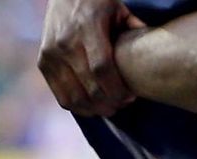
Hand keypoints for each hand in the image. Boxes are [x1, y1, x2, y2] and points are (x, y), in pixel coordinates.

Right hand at [38, 0, 144, 116]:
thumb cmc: (97, 2)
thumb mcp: (119, 9)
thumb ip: (135, 30)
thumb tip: (152, 52)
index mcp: (86, 28)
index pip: (102, 69)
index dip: (117, 90)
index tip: (130, 96)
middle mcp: (65, 42)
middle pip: (89, 88)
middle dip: (110, 103)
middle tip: (122, 104)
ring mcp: (51, 54)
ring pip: (74, 98)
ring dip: (94, 109)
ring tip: (108, 107)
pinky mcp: (43, 62)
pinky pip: (61, 96)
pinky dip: (78, 106)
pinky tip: (92, 105)